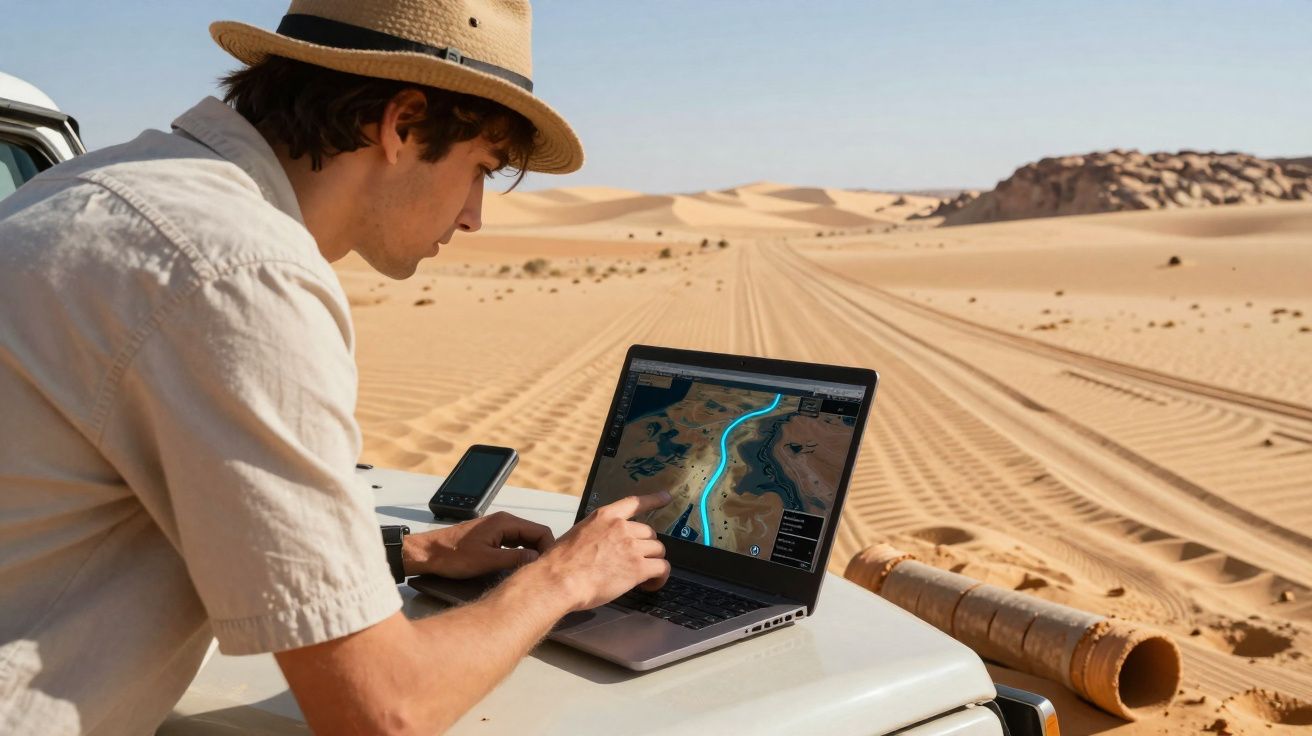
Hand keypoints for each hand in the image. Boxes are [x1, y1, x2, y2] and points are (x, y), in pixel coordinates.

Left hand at [403, 512, 554, 578]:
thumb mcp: (487, 560)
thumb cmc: (452, 556)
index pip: (540, 531)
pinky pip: (513, 542)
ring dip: (531, 553)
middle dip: (542, 551)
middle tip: (544, 572)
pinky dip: (520, 553)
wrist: (428, 553)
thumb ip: (515, 558)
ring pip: (524, 539)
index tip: (549, 567)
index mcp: (505, 522)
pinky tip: (519, 566)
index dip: (549, 549)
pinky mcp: (490, 536)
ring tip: (534, 571)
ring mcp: (497, 528)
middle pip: (534, 534)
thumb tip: (537, 559)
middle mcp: (503, 521)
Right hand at [529, 491, 673, 611]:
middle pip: (649, 533)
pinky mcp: (638, 568)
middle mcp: (621, 527)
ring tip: (644, 577)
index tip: (666, 497)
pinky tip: (651, 584)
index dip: (653, 500)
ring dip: (653, 562)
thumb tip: (604, 546)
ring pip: (658, 550)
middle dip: (645, 547)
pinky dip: (660, 577)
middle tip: (635, 563)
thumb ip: (597, 534)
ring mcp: (631, 547)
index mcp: (605, 516)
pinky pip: (662, 568)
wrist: (560, 580)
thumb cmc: (561, 562)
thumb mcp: (578, 534)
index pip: (634, 503)